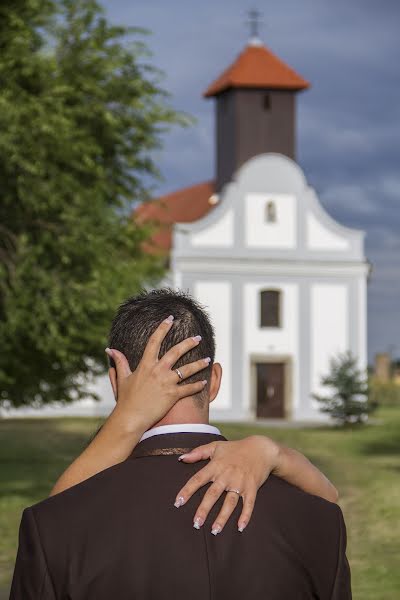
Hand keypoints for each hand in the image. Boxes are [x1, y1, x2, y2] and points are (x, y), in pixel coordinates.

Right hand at [106, 315, 209, 434]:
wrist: (130, 419)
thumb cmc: (126, 400)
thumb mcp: (122, 378)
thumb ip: (119, 361)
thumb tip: (110, 349)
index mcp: (146, 365)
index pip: (155, 341)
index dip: (163, 328)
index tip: (170, 319)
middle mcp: (158, 370)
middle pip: (176, 351)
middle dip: (189, 343)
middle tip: (198, 338)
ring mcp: (166, 382)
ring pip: (187, 369)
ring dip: (199, 363)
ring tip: (208, 359)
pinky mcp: (173, 395)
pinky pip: (189, 388)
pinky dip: (197, 385)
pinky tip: (204, 382)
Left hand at [174, 436, 279, 533]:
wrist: (261, 449)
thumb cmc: (235, 448)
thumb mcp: (215, 446)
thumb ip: (198, 452)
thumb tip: (181, 458)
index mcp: (216, 466)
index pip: (198, 479)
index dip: (187, 491)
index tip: (178, 502)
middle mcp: (227, 475)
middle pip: (213, 494)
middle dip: (204, 509)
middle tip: (196, 523)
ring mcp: (240, 483)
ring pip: (229, 502)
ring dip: (222, 517)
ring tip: (215, 531)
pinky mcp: (252, 488)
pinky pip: (249, 504)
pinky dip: (245, 516)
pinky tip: (240, 527)